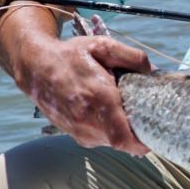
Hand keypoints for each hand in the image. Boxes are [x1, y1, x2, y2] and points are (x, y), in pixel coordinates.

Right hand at [10, 30, 151, 152]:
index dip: (143, 142)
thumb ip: (133, 58)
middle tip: (143, 113)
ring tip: (121, 108)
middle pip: (123, 141)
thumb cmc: (70, 56)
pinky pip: (100, 138)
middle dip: (136, 130)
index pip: (125, 139)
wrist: (35, 68)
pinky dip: (108, 129)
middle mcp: (88, 122)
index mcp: (99, 100)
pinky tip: (107, 111)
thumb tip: (153, 73)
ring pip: (112, 140)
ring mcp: (79, 131)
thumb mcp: (104, 46)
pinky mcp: (74, 134)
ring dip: (121, 129)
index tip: (154, 133)